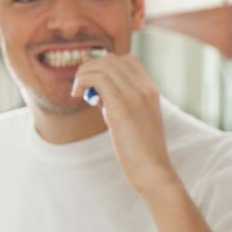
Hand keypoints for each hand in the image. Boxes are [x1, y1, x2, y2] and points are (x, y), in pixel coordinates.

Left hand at [71, 54, 178, 195]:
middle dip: (90, 68)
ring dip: (84, 74)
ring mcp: (136, 95)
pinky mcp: (122, 106)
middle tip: (81, 88)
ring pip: (103, 65)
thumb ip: (117, 102)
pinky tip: (78, 96)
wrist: (153, 171)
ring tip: (78, 93)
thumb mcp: (132, 120)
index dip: (105, 66)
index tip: (94, 85)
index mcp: (151, 91)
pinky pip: (98, 78)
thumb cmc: (141, 152)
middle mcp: (145, 88)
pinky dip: (83, 81)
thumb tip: (94, 87)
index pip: (127, 60)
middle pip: (112, 59)